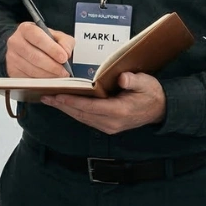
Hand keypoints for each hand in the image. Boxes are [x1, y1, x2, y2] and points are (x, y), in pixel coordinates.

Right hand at [5, 21, 74, 77]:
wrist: (26, 46)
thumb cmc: (42, 41)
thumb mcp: (55, 35)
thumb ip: (64, 42)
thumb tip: (66, 53)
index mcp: (26, 29)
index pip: (38, 38)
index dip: (52, 49)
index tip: (63, 58)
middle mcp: (15, 42)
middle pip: (35, 57)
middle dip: (52, 66)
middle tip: (64, 71)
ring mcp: (12, 57)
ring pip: (32, 70)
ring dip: (48, 75)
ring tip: (59, 76)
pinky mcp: (12, 70)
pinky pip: (28, 79)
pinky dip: (41, 81)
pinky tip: (49, 79)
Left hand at [42, 72, 164, 134]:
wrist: (160, 109)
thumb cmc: (151, 93)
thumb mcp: (146, 83)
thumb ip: (134, 80)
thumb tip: (123, 78)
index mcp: (119, 112)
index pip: (90, 107)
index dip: (72, 101)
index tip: (58, 95)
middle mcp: (111, 123)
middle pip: (82, 114)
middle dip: (62, 105)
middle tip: (45, 96)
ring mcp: (109, 127)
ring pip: (82, 118)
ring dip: (65, 109)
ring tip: (50, 99)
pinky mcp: (107, 126)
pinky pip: (86, 119)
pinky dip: (74, 111)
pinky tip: (64, 104)